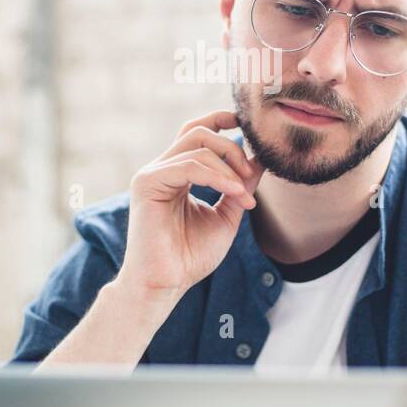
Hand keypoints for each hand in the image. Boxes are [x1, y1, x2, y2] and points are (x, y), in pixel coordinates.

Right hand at [118, 110, 263, 297]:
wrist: (166, 284)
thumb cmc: (190, 257)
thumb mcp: (226, 217)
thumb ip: (239, 188)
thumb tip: (260, 160)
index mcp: (176, 174)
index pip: (195, 133)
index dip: (220, 121)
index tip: (246, 126)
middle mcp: (161, 169)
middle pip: (199, 132)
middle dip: (232, 148)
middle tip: (250, 176)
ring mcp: (151, 174)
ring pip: (197, 146)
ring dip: (229, 167)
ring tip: (244, 194)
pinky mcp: (147, 184)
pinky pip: (189, 166)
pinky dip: (217, 176)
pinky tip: (234, 192)